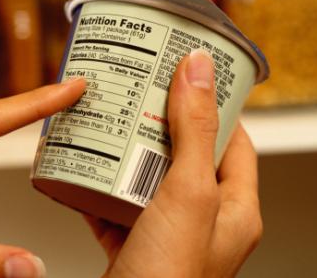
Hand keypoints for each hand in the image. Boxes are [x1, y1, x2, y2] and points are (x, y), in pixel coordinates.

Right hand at [85, 50, 262, 277]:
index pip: (234, 142)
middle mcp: (203, 222)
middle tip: (140, 95)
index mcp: (234, 210)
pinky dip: (99, 188)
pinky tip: (82, 172)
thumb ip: (195, 130)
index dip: (214, 106)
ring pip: (148, 180)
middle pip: (186, 157)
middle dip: (160, 126)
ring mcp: (166, 234)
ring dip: (127, 154)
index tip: (190, 77)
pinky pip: (116, 207)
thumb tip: (200, 70)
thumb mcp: (189, 193)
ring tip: (110, 125)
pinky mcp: (133, 246)